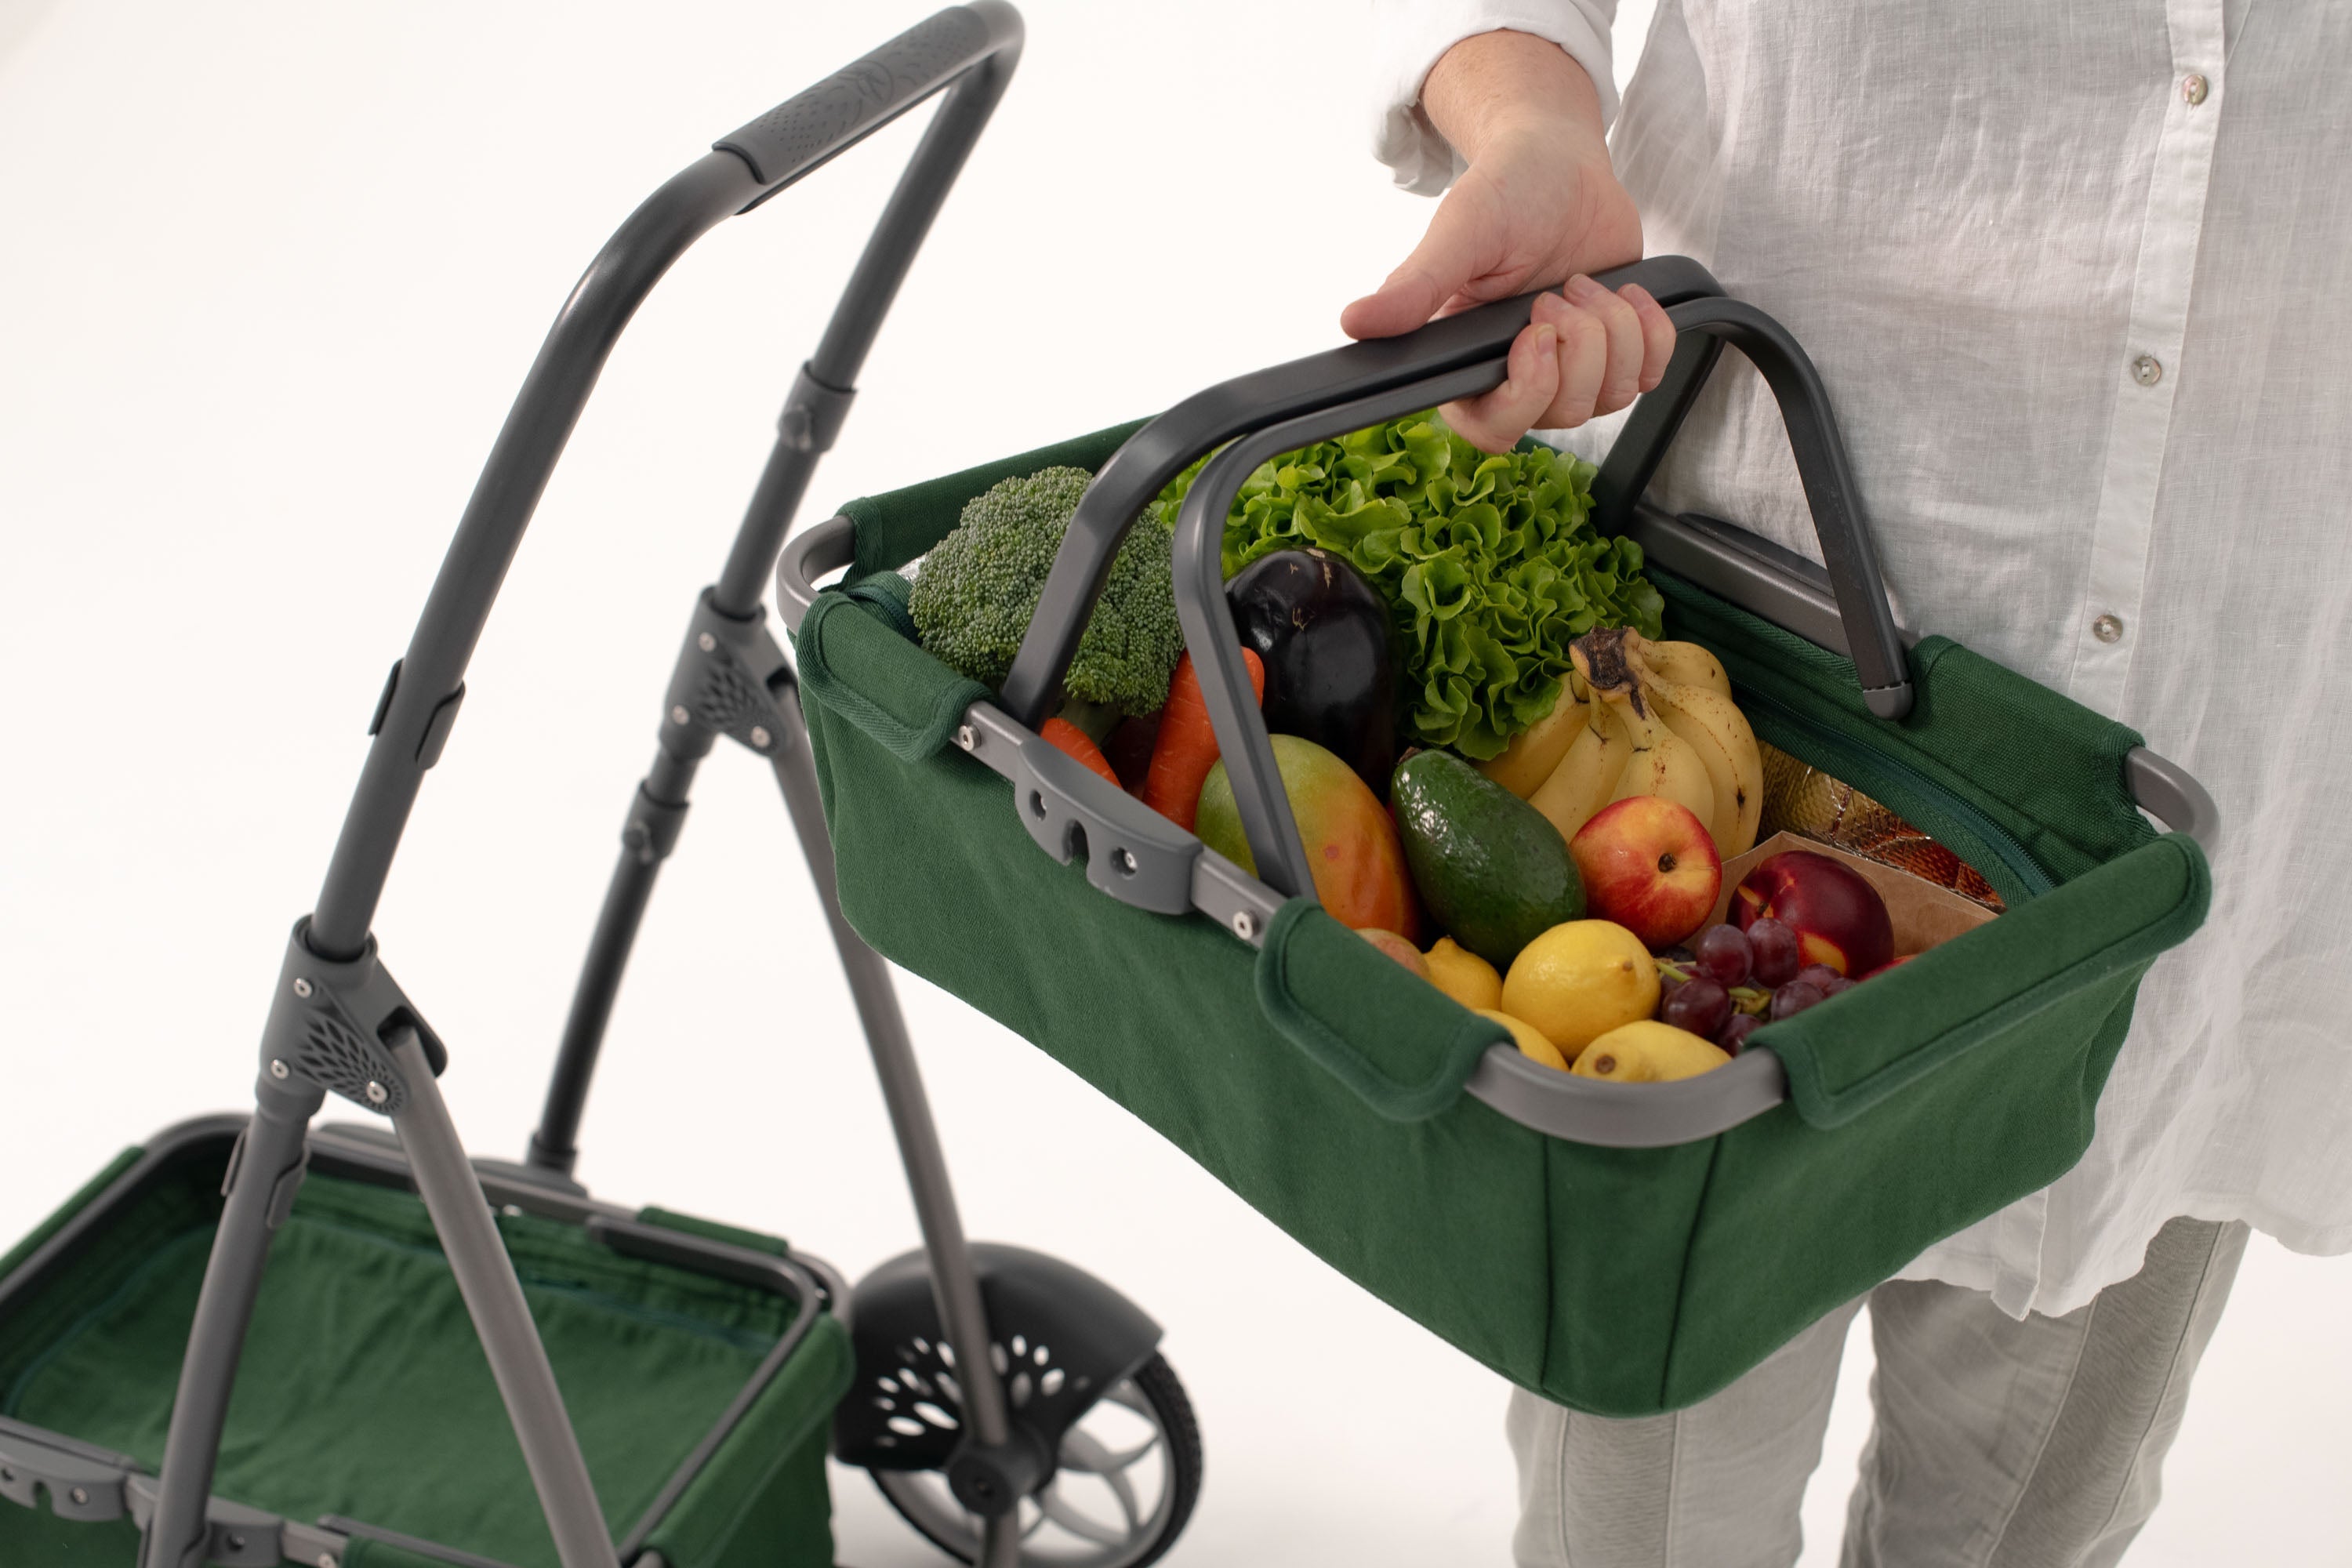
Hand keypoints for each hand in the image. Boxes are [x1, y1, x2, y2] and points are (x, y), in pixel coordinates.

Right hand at [1342, 30, 1674, 451]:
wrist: (1559, 163)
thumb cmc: (1504, 192)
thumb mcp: (1459, 232)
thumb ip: (1415, 286)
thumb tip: (1355, 323)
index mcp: (1466, 361)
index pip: (1493, 429)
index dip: (1526, 393)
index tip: (1536, 333)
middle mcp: (1517, 375)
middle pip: (1562, 414)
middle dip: (1579, 345)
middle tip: (1560, 289)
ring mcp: (1572, 369)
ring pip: (1610, 397)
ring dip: (1614, 332)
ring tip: (1586, 281)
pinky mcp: (1617, 353)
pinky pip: (1649, 376)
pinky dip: (1651, 332)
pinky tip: (1627, 290)